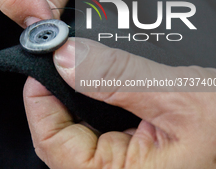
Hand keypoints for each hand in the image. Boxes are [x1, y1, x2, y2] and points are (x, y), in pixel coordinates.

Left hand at [24, 38, 215, 168]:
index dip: (39, 98)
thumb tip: (66, 57)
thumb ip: (116, 76)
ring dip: (75, 95)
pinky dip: (94, 101)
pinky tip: (102, 84)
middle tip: (62, 57)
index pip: (51, 141)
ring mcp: (122, 166)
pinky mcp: (131, 155)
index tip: (43, 61)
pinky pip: (97, 128)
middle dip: (57, 92)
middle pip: (59, 135)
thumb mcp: (176, 97)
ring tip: (81, 67)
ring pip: (76, 129)